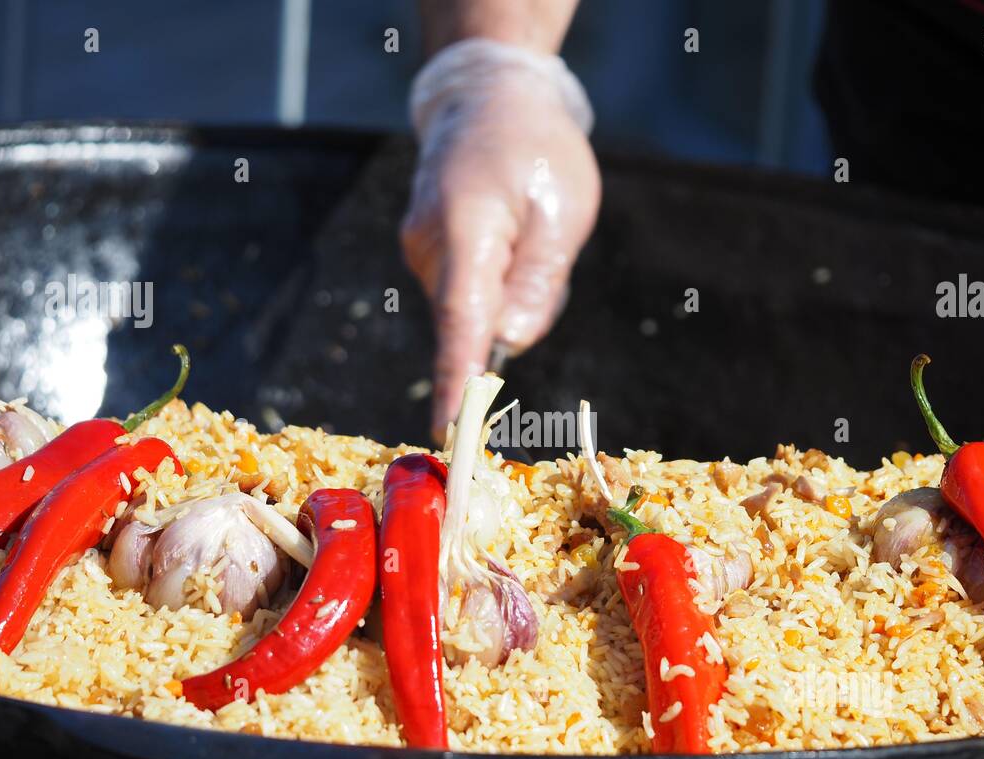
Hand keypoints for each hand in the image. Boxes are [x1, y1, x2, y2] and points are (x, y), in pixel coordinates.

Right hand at [402, 58, 599, 441]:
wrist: (488, 98)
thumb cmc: (536, 150)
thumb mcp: (562, 212)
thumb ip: (537, 282)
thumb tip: (510, 342)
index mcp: (466, 232)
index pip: (461, 325)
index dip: (458, 384)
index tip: (451, 434)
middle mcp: (429, 249)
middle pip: (478, 323)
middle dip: (520, 309)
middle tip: (545, 246)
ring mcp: (421, 252)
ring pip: (478, 310)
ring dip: (511, 289)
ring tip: (525, 228)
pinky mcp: (426, 255)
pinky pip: (471, 293)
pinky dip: (497, 278)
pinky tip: (508, 233)